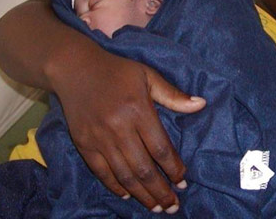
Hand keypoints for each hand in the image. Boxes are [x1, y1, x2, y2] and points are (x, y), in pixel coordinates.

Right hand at [48, 45, 205, 213]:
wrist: (74, 69)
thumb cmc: (116, 71)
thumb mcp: (147, 75)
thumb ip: (173, 95)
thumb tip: (201, 104)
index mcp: (138, 110)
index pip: (161, 149)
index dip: (174, 169)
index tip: (183, 181)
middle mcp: (119, 128)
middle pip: (144, 168)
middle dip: (161, 191)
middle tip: (173, 205)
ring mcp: (99, 138)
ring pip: (124, 175)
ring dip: (142, 195)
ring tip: (156, 207)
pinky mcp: (83, 144)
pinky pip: (101, 172)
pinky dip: (116, 186)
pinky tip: (128, 195)